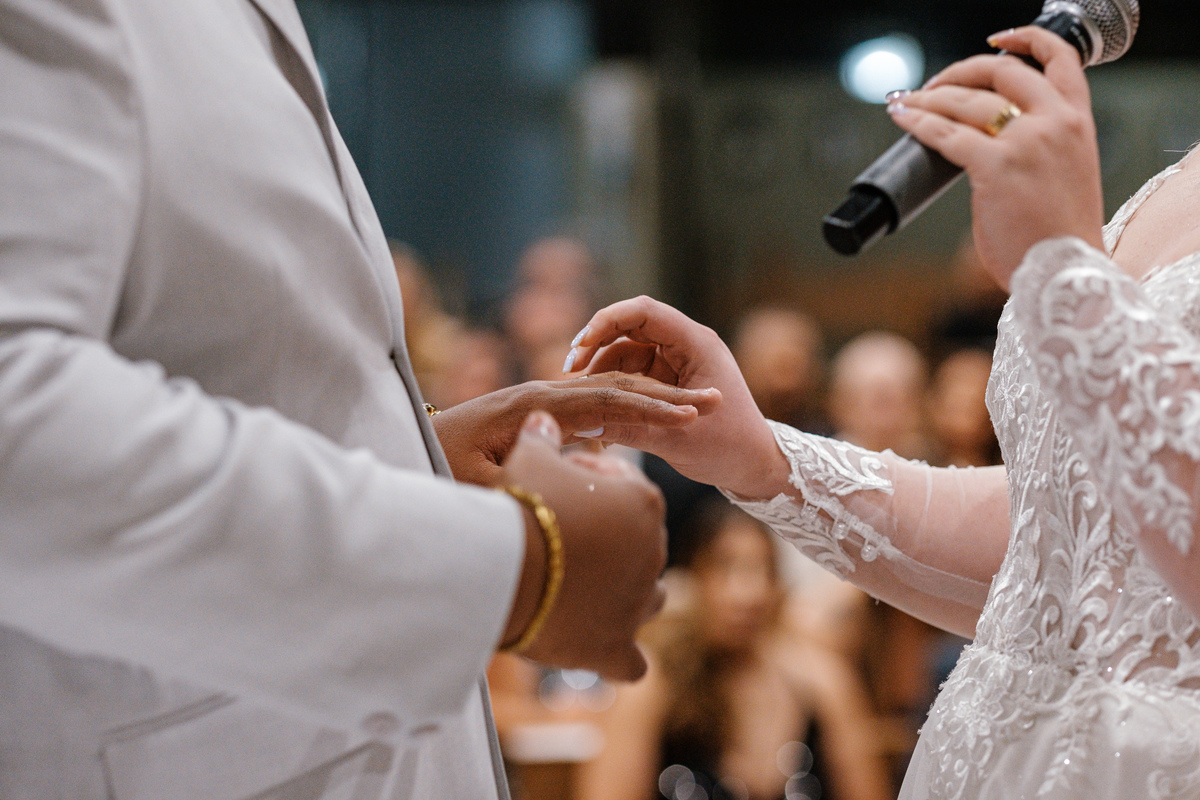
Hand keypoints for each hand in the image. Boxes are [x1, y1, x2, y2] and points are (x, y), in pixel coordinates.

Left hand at [432, 375, 718, 485]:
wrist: (409, 453)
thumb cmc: (437, 471)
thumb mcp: (474, 483)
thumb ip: (516, 473)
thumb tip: (556, 458)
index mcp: (532, 405)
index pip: (606, 399)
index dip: (652, 407)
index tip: (696, 415)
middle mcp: (539, 395)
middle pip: (615, 386)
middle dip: (666, 395)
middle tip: (714, 402)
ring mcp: (539, 403)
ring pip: (606, 393)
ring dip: (652, 400)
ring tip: (695, 409)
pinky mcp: (536, 415)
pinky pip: (590, 408)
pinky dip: (626, 412)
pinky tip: (650, 424)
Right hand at [500, 412, 667, 680]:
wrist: (505, 567)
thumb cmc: (522, 504)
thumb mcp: (530, 457)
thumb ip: (542, 436)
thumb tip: (543, 418)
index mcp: (644, 501)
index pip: (624, 485)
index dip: (589, 482)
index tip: (554, 487)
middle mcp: (654, 552)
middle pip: (636, 539)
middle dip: (605, 535)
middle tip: (557, 534)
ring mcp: (638, 602)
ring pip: (647, 596)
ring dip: (624, 592)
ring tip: (584, 588)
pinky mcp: (618, 648)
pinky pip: (631, 659)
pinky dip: (618, 654)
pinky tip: (601, 647)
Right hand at [565, 297, 789, 498]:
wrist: (756, 466)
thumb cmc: (729, 449)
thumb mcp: (675, 441)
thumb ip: (631, 428)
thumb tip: (584, 426)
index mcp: (696, 344)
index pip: (643, 311)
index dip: (607, 321)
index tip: (580, 347)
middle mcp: (686, 344)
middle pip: (630, 325)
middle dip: (597, 343)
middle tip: (569, 370)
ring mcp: (677, 360)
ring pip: (627, 349)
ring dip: (602, 367)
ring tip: (580, 397)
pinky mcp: (669, 378)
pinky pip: (633, 370)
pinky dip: (614, 384)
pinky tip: (598, 409)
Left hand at [886, 26, 1105, 287]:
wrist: (1066, 272)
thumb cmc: (1059, 237)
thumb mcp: (1065, 177)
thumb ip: (1041, 148)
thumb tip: (990, 138)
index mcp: (1078, 123)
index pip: (1060, 60)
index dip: (1026, 41)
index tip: (998, 41)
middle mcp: (1056, 123)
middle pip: (1000, 73)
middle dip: (958, 73)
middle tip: (932, 86)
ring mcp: (1027, 142)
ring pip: (966, 102)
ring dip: (928, 98)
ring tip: (904, 103)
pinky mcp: (996, 166)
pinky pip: (945, 134)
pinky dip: (918, 122)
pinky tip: (902, 119)